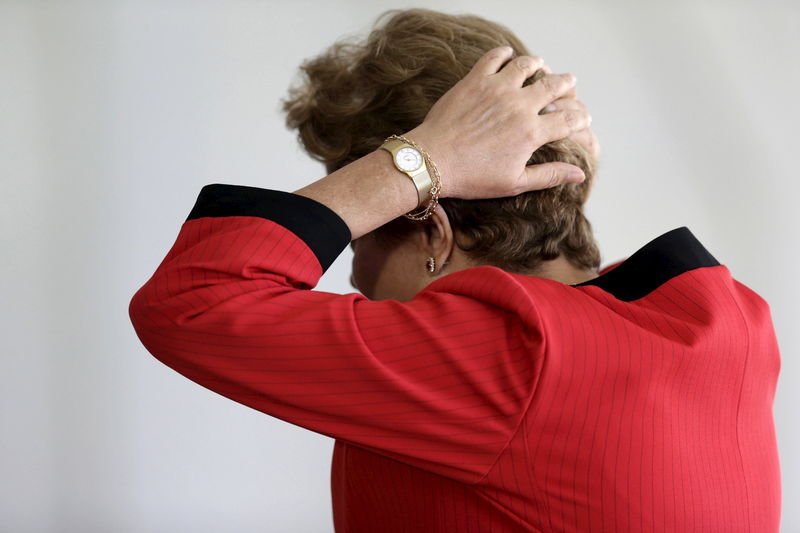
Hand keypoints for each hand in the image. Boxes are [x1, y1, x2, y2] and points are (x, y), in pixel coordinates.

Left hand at [405, 46, 590, 199]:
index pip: (569, 120)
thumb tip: (579, 175)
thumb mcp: (514, 183)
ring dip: (539, 64)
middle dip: (567, 84)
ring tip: (542, 65)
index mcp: (531, 132)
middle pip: (554, 86)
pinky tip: (508, 55)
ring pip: (527, 65)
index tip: (584, 118)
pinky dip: (504, 54)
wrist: (432, 161)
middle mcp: (519, 106)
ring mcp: (497, 89)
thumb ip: (549, 175)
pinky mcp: (475, 80)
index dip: (582, 118)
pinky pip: (495, 57)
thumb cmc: (472, 177)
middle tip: (569, 83)